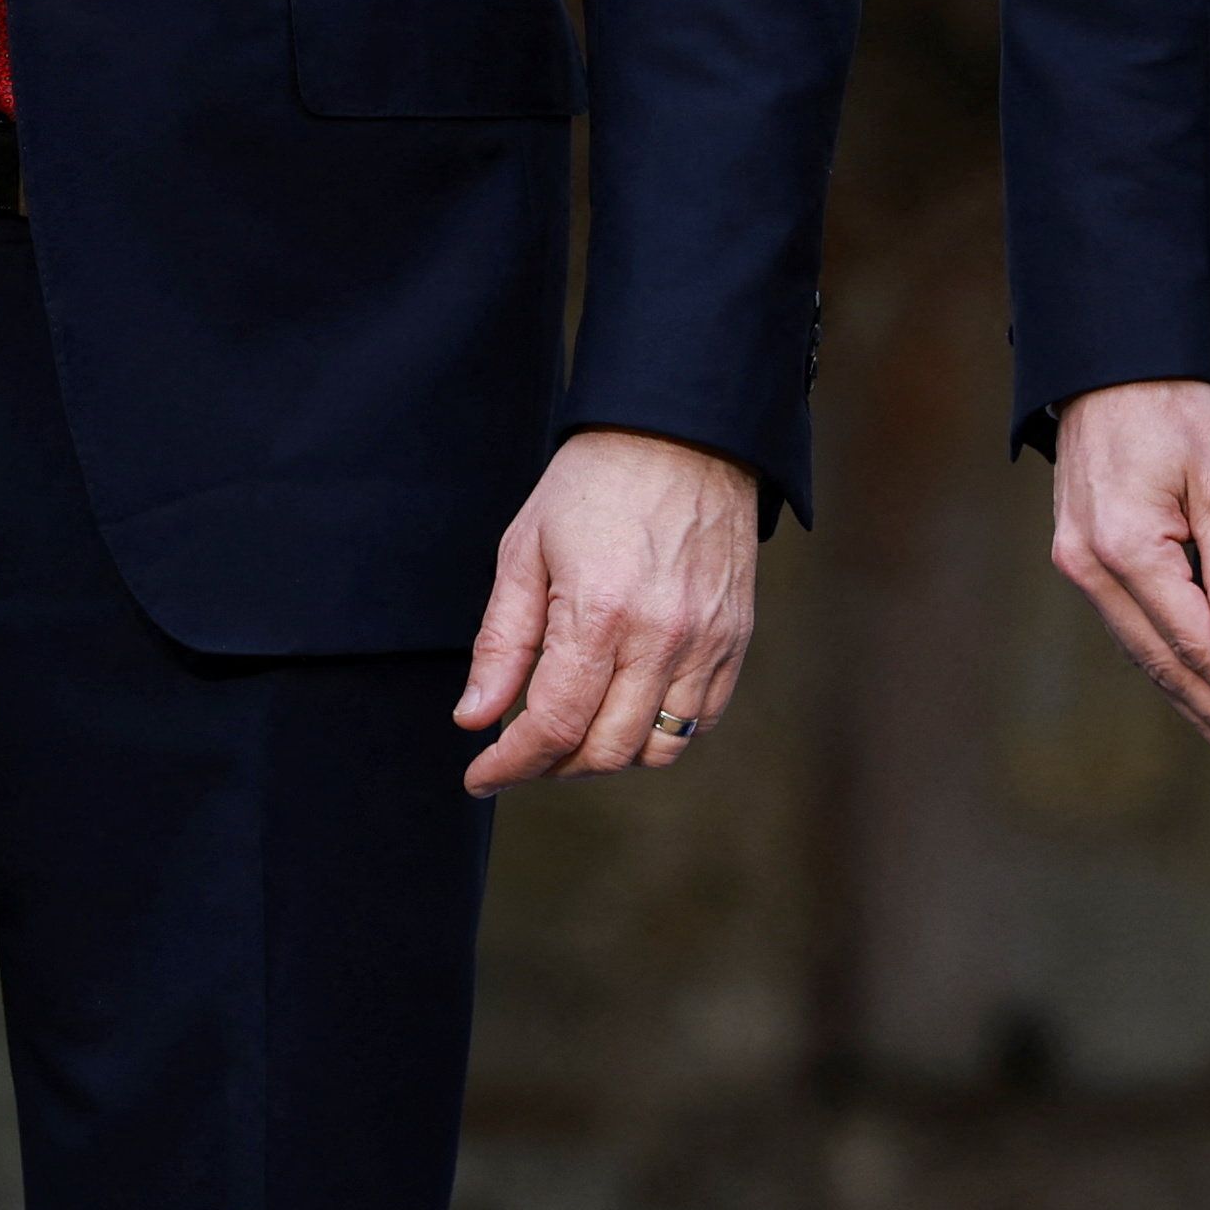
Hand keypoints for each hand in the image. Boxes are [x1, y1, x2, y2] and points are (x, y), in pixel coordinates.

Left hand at [458, 428, 759, 793]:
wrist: (681, 434)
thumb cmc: (593, 485)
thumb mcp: (525, 550)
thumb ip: (501, 643)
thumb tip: (474, 719)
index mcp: (599, 612)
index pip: (552, 725)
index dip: (509, 764)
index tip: (479, 776)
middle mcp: (661, 637)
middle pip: (604, 751)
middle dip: (552, 767)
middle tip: (519, 753)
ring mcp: (706, 643)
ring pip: (656, 750)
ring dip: (605, 757)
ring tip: (571, 733)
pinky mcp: (734, 640)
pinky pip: (699, 721)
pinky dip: (657, 734)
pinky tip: (622, 709)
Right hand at [1050, 378, 1209, 776]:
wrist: (1111, 356)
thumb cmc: (1174, 402)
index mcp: (1125, 545)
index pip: (1194, 644)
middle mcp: (1089, 564)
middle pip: (1162, 662)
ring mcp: (1076, 561)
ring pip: (1141, 653)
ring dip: (1192, 700)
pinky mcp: (1080, 554)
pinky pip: (1128, 627)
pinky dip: (1166, 664)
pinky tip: (1194, 689)